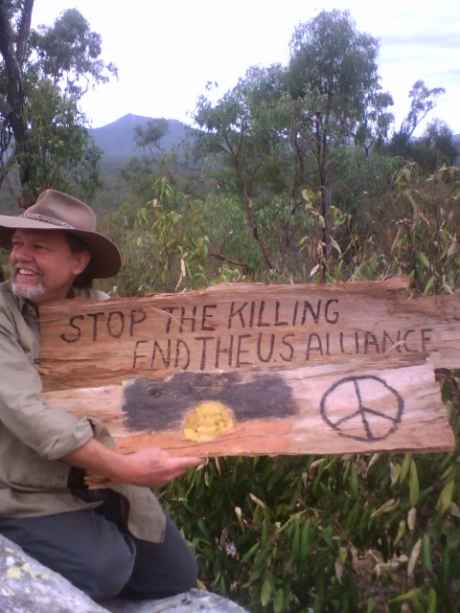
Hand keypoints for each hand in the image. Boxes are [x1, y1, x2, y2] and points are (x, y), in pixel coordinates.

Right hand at [64, 438, 201, 487]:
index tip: (204, 458)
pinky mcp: (154, 484)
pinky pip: (164, 477)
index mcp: (171, 467)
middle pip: (181, 470)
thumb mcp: (156, 450)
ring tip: (169, 460)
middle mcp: (168, 477)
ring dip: (174, 468)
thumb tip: (169, 456)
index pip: (188, 463)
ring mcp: (161, 482)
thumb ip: (166, 453)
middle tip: (187, 457)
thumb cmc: (140, 457)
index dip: (196, 460)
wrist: (124, 470)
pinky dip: (165, 471)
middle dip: (184, 464)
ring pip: (173, 474)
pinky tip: (157, 466)